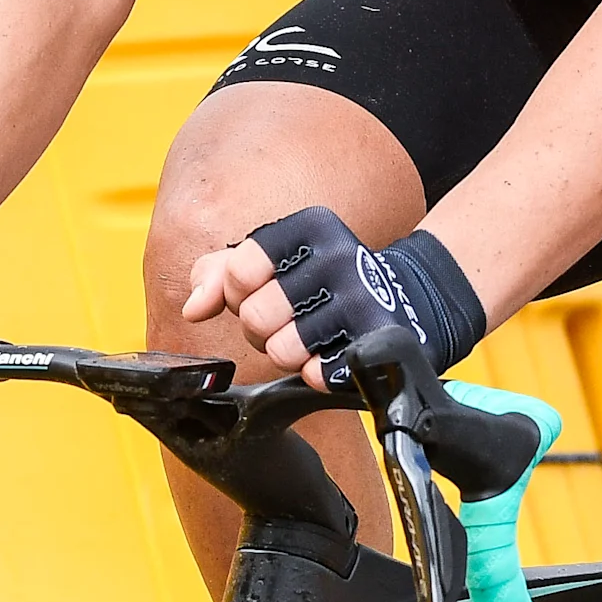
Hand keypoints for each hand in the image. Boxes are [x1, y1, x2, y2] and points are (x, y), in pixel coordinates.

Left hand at [183, 204, 484, 387]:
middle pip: (253, 315)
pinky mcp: (377, 343)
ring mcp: (361, 300)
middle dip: (259, 328)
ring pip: (280, 350)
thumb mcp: (274, 261)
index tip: (256, 291)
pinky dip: (316, 373)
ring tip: (307, 338)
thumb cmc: (321, 281)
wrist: (407, 298)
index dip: (236, 293)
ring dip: (286, 354)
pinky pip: (315, 374)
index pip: (238, 271)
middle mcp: (338, 257)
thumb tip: (193, 308)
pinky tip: (331, 354)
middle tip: (283, 321)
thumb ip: (218, 273)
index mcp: (310, 228)